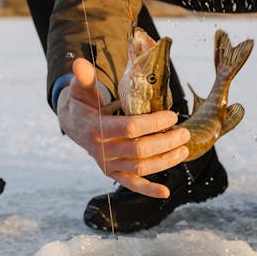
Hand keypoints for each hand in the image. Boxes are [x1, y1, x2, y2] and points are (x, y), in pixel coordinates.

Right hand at [57, 58, 190, 197]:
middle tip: (184, 132)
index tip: (171, 116)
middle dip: (165, 142)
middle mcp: (102, 150)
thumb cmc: (82, 102)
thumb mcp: (81, 88)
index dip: (153, 124)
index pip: (130, 128)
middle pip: (139, 150)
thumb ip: (84, 77)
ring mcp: (108, 164)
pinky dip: (148, 190)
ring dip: (165, 161)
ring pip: (140, 167)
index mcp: (96, 129)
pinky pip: (132, 184)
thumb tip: (78, 62)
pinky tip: (165, 193)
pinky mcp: (113, 173)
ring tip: (184, 149)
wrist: (72, 123)